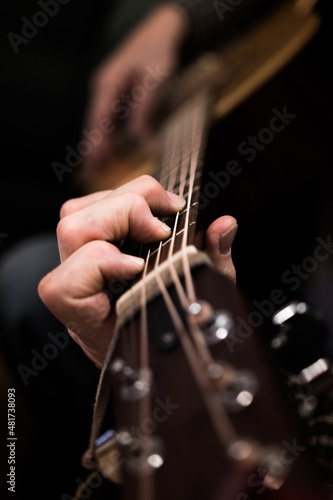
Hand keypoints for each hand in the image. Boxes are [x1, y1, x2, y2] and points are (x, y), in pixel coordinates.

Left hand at [38, 175, 236, 367]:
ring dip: (121, 199)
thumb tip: (223, 224)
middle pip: (72, 231)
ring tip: (162, 207)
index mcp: (95, 325)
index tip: (140, 266)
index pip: (66, 288)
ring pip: (72, 216)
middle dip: (126, 210)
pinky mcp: (82, 249)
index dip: (99, 264)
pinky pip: (83, 212)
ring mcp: (75, 269)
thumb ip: (213, 264)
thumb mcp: (205, 306)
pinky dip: (116, 200)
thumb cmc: (176, 336)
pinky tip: (147, 213)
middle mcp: (77, 294)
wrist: (150, 353)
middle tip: (170, 213)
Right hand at [83, 5, 188, 175]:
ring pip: (98, 122)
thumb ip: (145, 110)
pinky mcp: (115, 92)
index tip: (96, 164)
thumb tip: (141, 140)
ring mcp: (107, 89)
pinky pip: (107, 118)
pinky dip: (106, 134)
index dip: (97, 144)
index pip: (98, 120)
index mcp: (108, 84)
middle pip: (94, 123)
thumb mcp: (155, 81)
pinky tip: (108, 148)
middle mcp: (103, 87)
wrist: (161, 32)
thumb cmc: (158, 52)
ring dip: (98, 144)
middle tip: (92, 174)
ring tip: (96, 168)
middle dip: (92, 149)